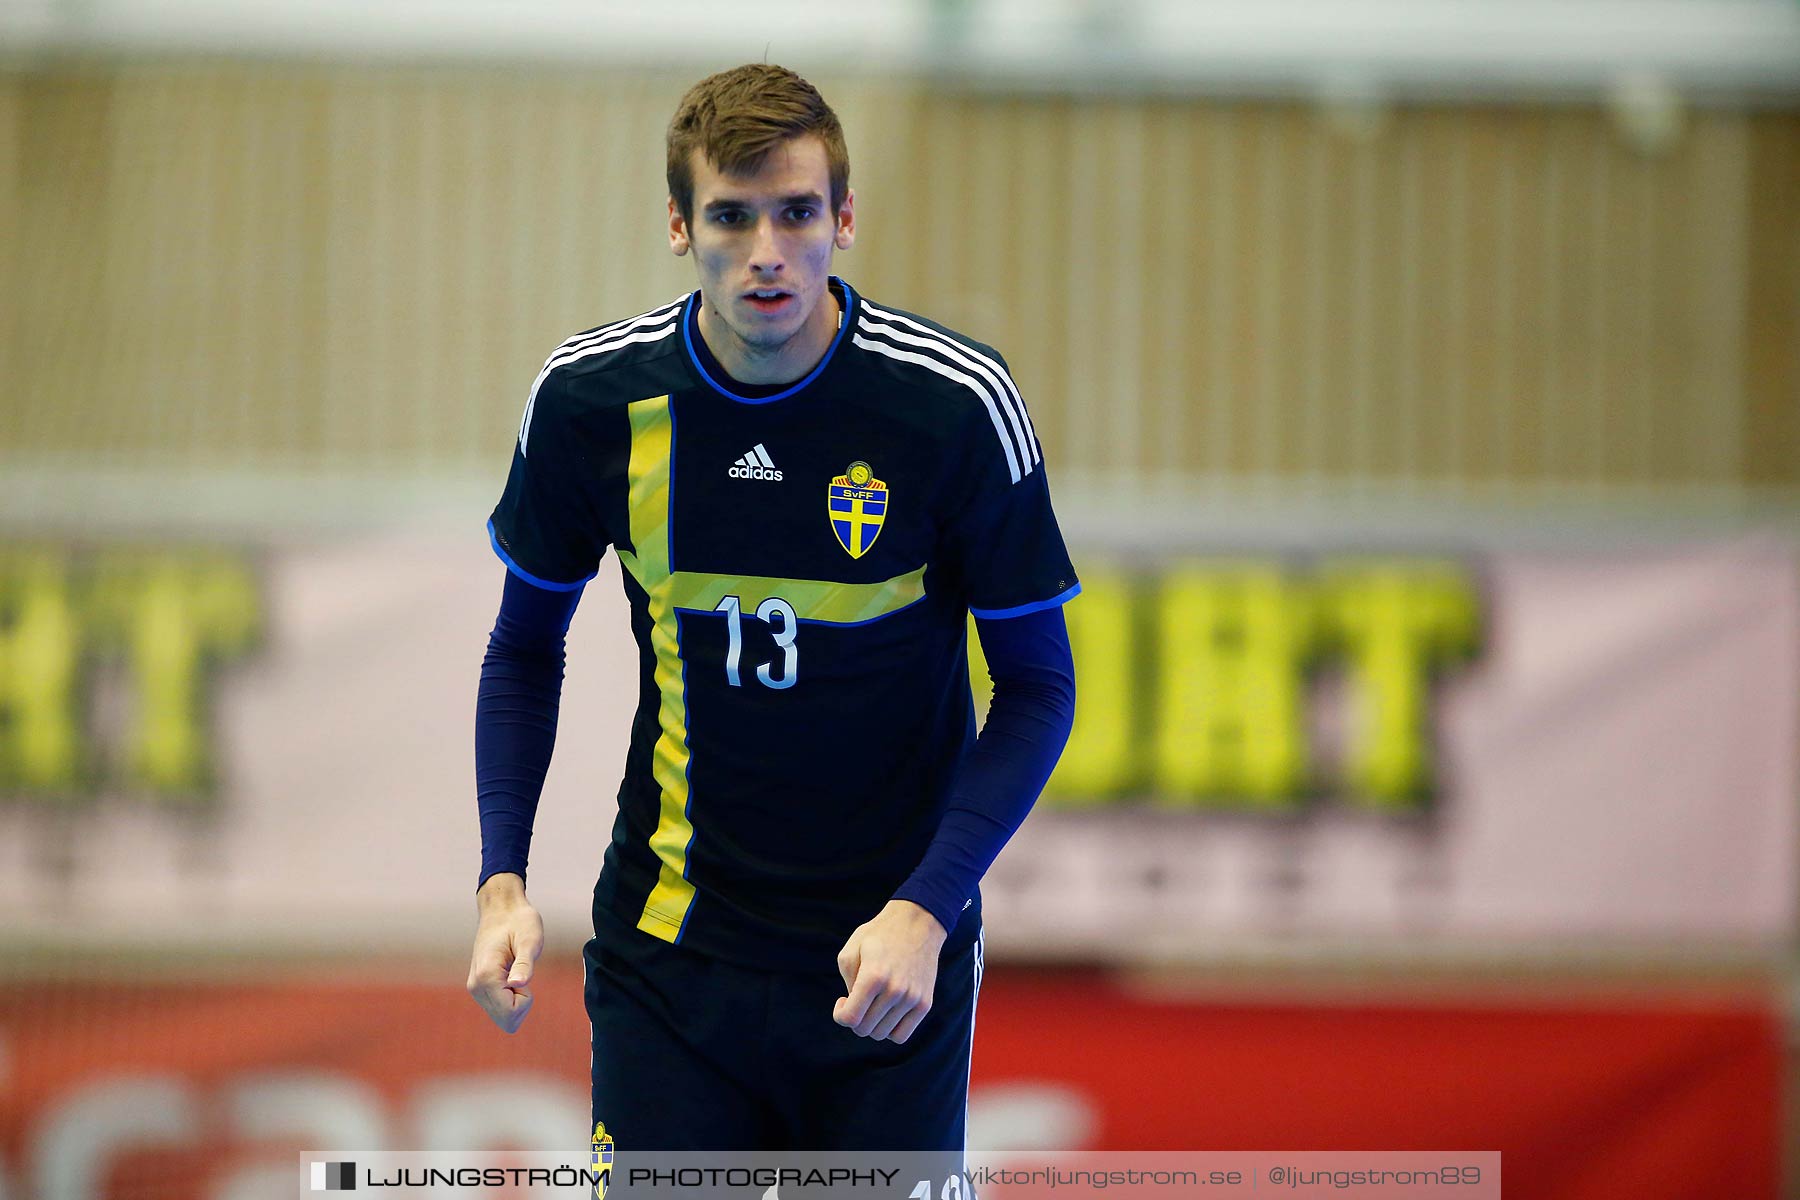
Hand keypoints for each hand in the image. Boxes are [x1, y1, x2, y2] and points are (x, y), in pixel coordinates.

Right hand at [466, 872, 544, 1033]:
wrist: (501, 910)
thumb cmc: (520, 922)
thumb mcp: (530, 940)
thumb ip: (524, 964)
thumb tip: (518, 985)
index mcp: (486, 976)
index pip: (510, 1013)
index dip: (526, 998)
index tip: (523, 973)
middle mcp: (476, 986)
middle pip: (507, 1021)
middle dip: (522, 1004)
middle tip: (521, 974)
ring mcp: (476, 989)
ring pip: (503, 1019)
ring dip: (517, 1002)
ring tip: (516, 973)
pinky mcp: (479, 988)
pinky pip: (500, 1010)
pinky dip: (511, 1000)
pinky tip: (510, 977)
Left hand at [833, 900, 947, 1043]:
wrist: (918, 923)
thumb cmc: (879, 936)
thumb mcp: (851, 949)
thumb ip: (847, 982)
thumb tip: (856, 1009)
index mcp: (873, 976)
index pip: (850, 1018)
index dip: (840, 1015)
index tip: (842, 1001)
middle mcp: (895, 990)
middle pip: (865, 1029)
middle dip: (855, 1019)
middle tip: (857, 1000)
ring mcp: (912, 998)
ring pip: (882, 1034)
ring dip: (872, 1024)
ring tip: (872, 1004)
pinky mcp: (925, 1004)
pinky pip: (901, 1035)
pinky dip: (889, 1030)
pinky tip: (886, 1012)